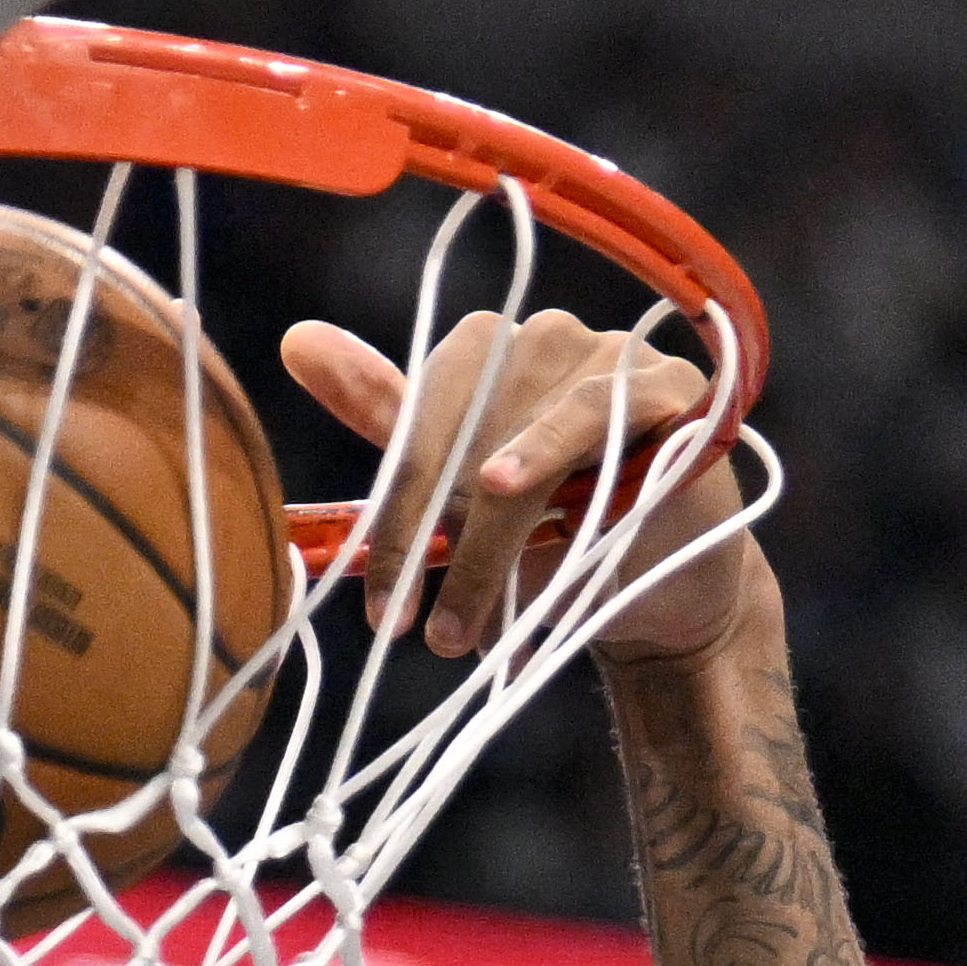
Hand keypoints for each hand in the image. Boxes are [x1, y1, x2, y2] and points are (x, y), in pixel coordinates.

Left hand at [279, 306, 755, 668]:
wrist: (666, 585)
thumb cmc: (561, 535)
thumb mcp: (466, 497)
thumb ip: (395, 428)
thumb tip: (297, 340)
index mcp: (487, 351)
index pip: (420, 413)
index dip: (394, 507)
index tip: (380, 604)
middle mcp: (545, 338)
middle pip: (465, 424)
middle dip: (432, 534)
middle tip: (411, 627)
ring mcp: (610, 354)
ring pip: (520, 434)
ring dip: (485, 540)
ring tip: (462, 624)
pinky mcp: (669, 386)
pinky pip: (598, 412)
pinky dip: (547, 451)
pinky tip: (507, 487)